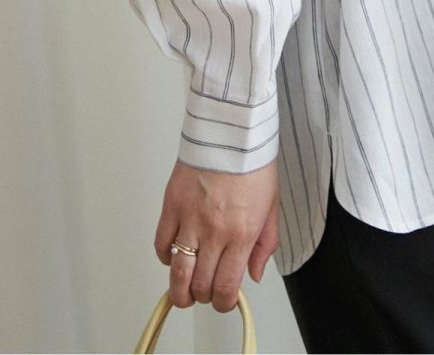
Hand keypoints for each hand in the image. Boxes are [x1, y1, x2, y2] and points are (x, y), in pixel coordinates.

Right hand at [154, 157, 280, 312]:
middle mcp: (215, 232)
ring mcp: (191, 219)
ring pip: (178, 272)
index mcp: (242, 234)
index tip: (224, 300)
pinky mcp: (172, 205)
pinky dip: (165, 256)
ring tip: (183, 291)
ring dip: (179, 289)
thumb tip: (253, 274)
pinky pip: (162, 243)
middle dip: (203, 296)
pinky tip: (174, 255)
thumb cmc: (254, 164)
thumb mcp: (272, 206)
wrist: (233, 131)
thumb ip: (265, 245)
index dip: (223, 303)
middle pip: (201, 285)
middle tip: (205, 292)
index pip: (226, 287)